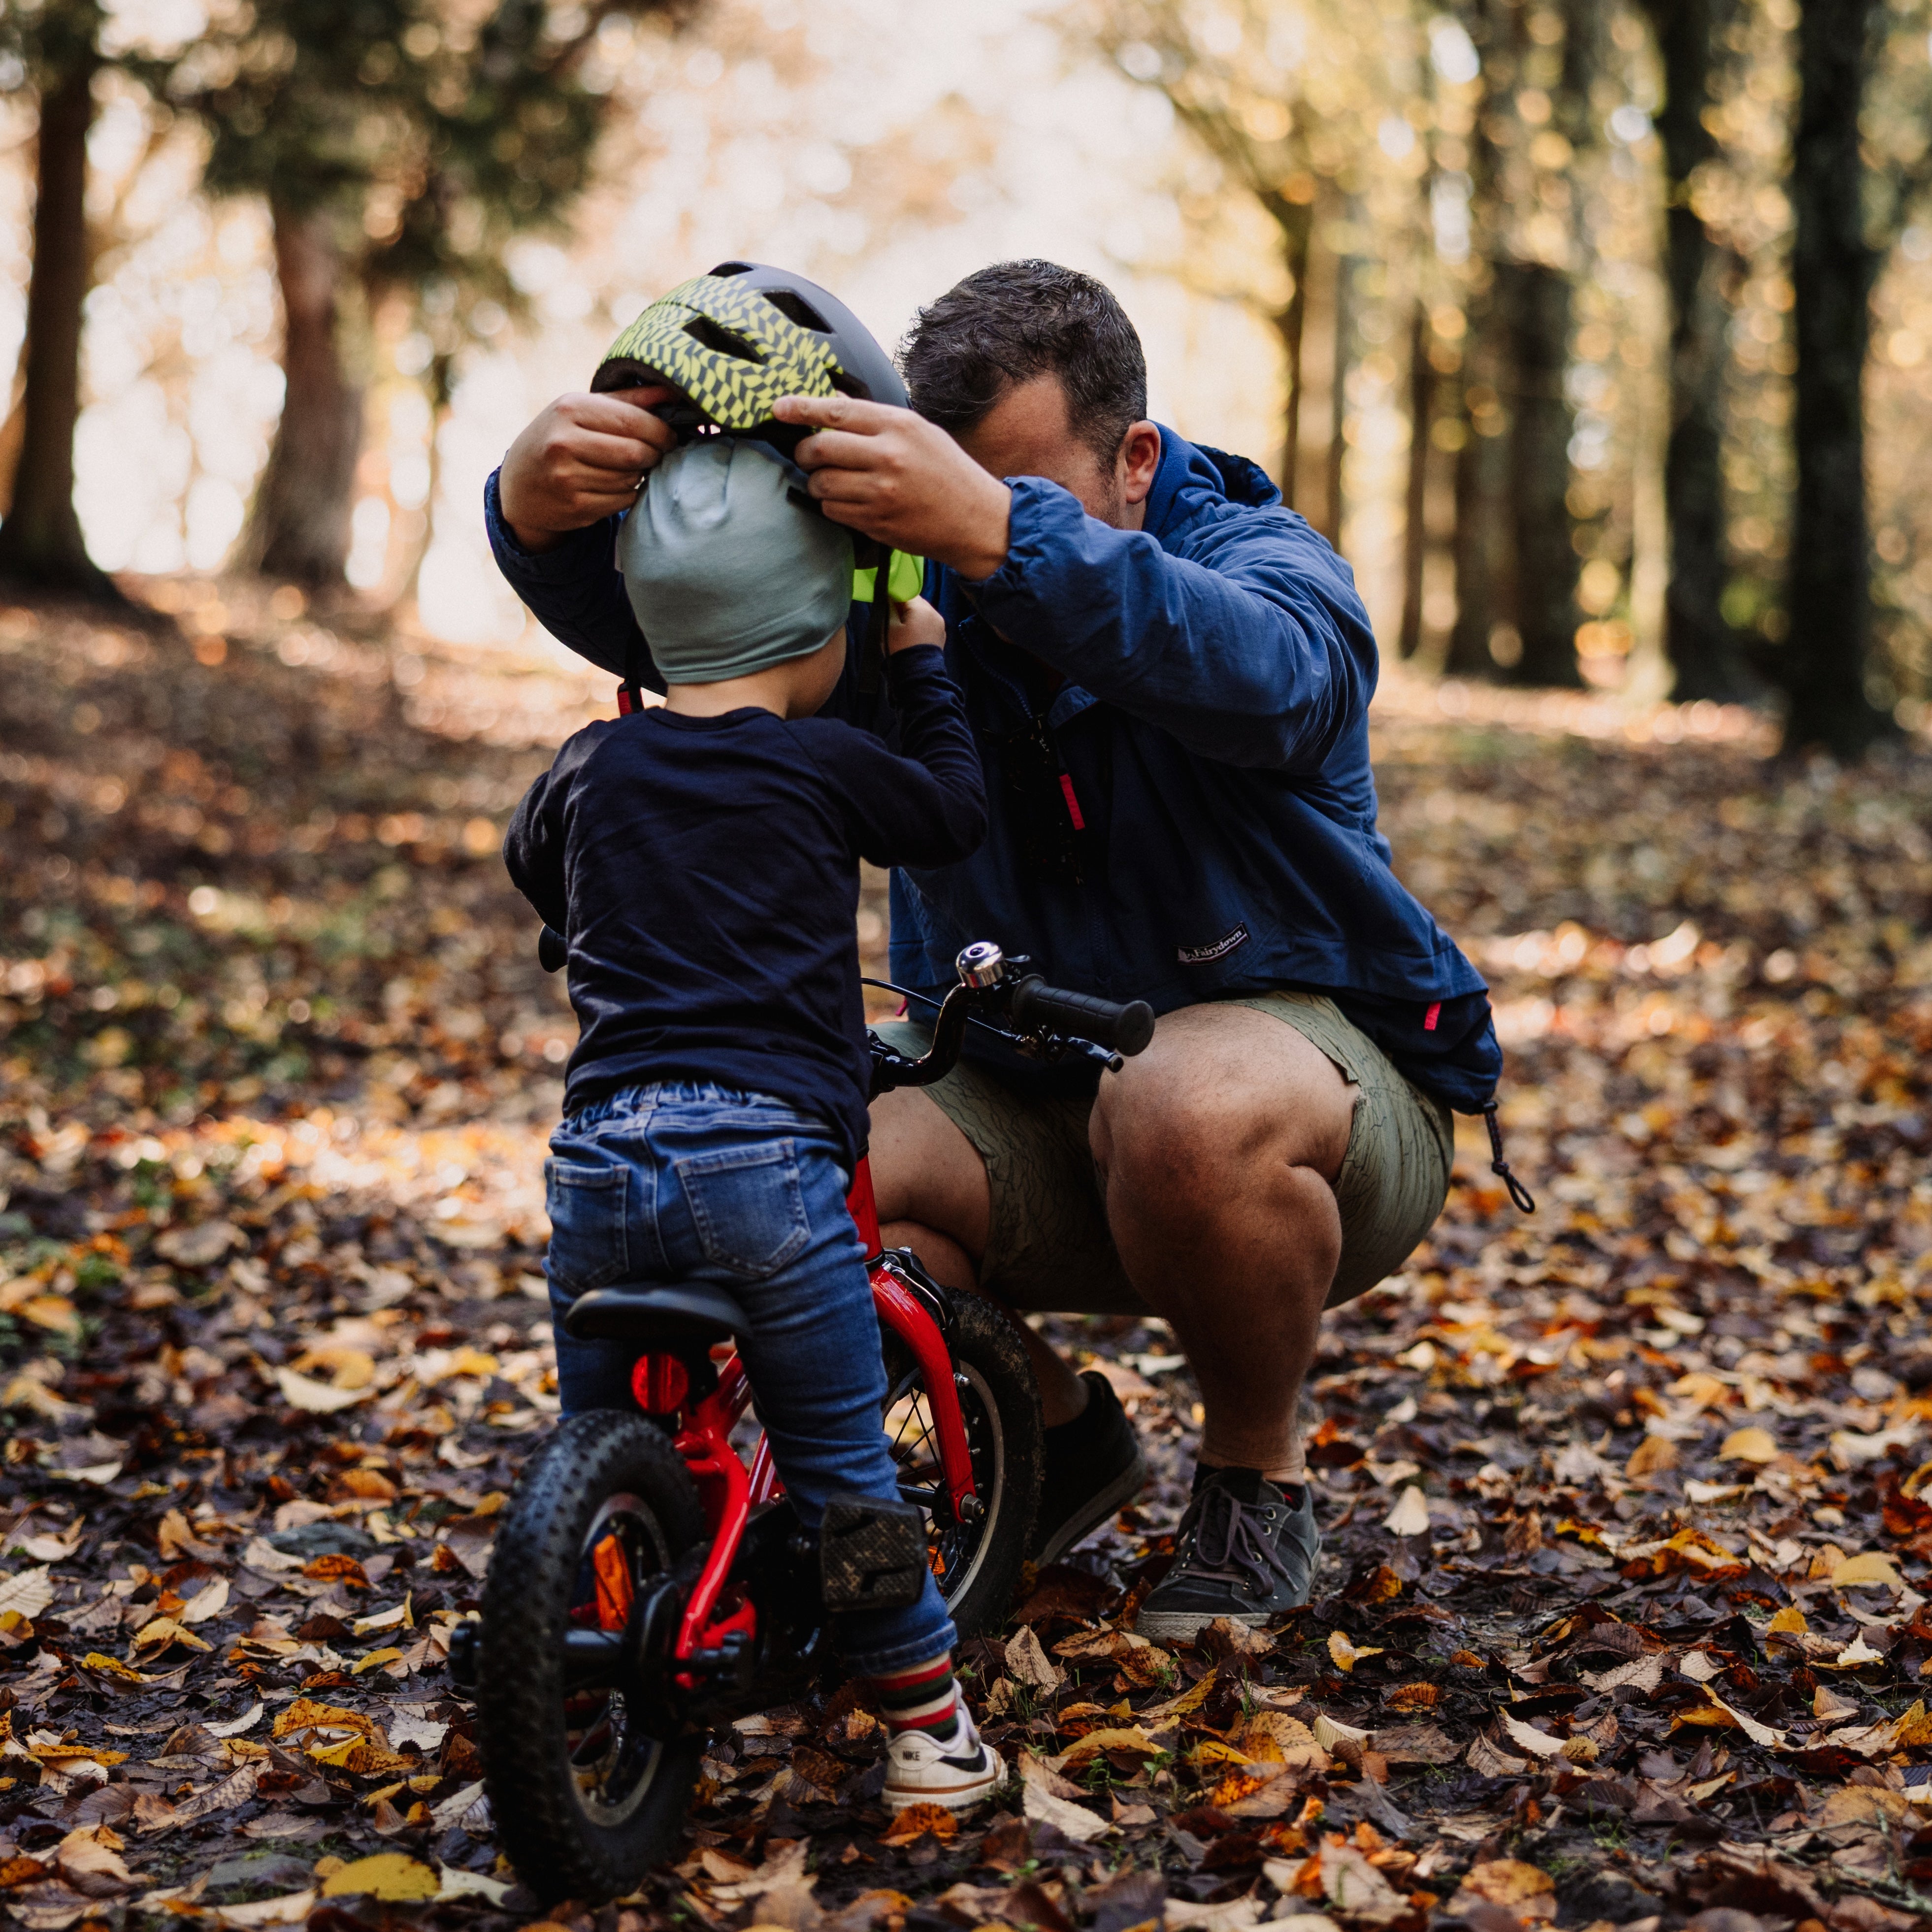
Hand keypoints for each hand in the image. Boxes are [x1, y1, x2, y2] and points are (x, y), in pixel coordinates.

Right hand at [497, 386, 678, 552]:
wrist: (519, 484)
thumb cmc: (560, 437)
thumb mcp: (583, 408)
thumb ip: (628, 399)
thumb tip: (671, 390)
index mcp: (569, 409)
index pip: (633, 420)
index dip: (661, 431)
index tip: (670, 436)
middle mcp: (564, 443)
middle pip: (635, 452)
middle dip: (654, 454)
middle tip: (655, 454)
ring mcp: (567, 478)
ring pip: (631, 478)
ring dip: (639, 475)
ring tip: (629, 468)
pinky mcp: (575, 507)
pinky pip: (622, 500)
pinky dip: (628, 494)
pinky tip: (615, 485)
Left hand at [772, 394, 1011, 580]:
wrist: (975, 520)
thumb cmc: (947, 472)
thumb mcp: (919, 432)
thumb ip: (875, 419)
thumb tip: (833, 401)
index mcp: (898, 426)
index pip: (837, 411)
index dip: (800, 408)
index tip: (778, 407)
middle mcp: (888, 457)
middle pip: (819, 449)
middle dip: (804, 452)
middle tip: (807, 454)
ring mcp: (881, 493)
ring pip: (821, 484)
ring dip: (816, 483)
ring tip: (830, 481)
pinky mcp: (876, 522)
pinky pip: (833, 511)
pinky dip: (832, 506)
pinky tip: (849, 502)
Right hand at [885, 594, 945, 655]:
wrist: (918, 674)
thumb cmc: (901, 648)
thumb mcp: (889, 626)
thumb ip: (888, 608)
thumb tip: (888, 598)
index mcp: (921, 608)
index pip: (906, 592)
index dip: (894, 595)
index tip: (885, 601)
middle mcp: (934, 612)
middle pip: (916, 601)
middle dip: (904, 605)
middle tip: (891, 613)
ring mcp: (939, 623)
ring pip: (923, 611)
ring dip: (912, 614)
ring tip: (901, 625)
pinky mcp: (940, 633)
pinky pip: (928, 622)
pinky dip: (920, 623)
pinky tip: (911, 632)